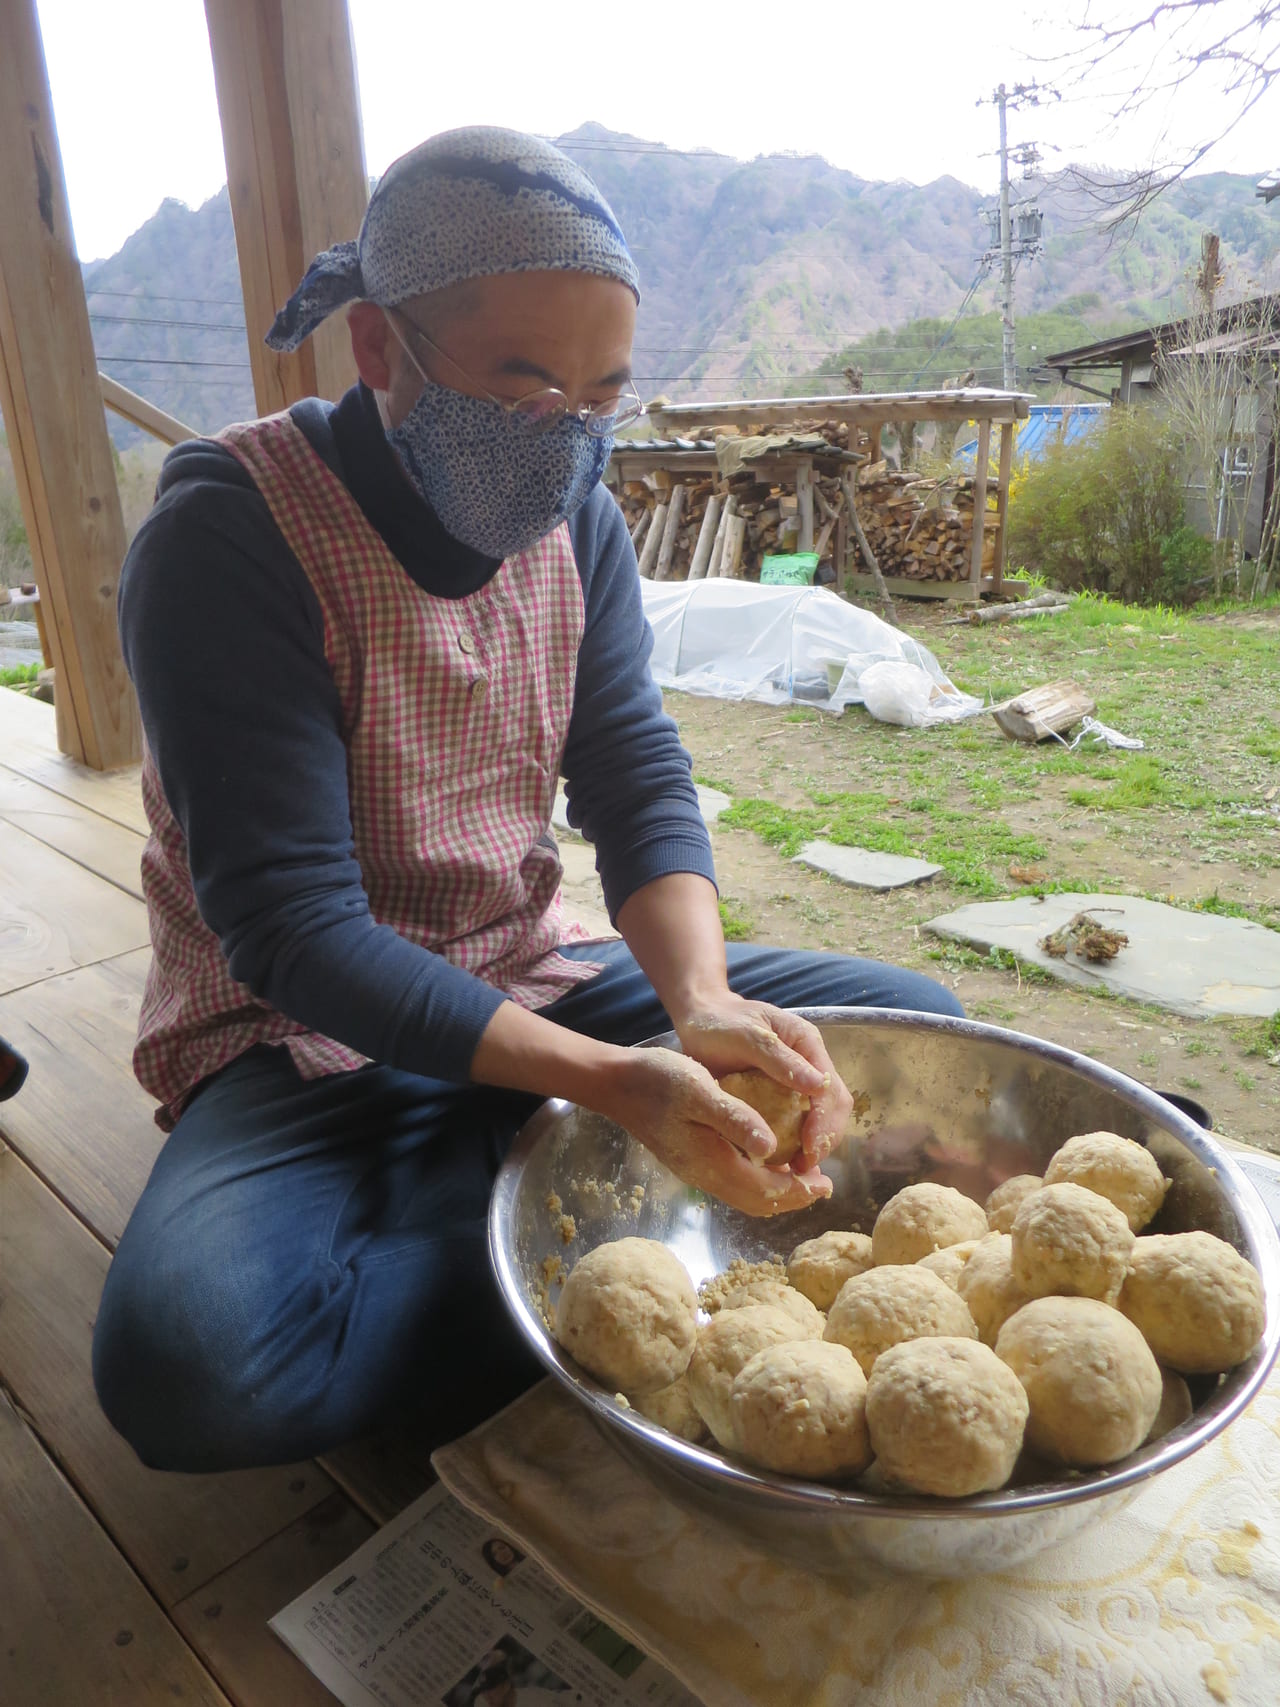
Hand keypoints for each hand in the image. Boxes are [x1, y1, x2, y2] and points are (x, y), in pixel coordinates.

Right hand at [595, 1046, 832, 1217]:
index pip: (765, 1189)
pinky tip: (766, 1158)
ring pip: (744, 1194)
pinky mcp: (688, 1159)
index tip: (825, 1184)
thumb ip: (735, 1119)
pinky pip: (732, 1181)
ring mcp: (694, 1169)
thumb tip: (772, 1146)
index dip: (798, 1190)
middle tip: (822, 1185)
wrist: (615, 1084)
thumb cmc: (657, 1080)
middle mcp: (704, 1174)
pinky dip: (757, 1178)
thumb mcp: (698, 1090)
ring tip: (801, 1175)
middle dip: (792, 1196)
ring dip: (775, 1189)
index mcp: (711, 1161)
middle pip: (756, 1200)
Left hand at [672, 993, 853, 1168]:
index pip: (830, 1089)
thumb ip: (779, 1059)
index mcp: (808, 1045)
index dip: (825, 1122)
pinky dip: (794, 1146)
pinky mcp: (780, 1098)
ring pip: (819, 1120)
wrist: (699, 1021)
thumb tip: (817, 1084)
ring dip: (814, 1147)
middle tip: (804, 1168)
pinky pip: (795, 1124)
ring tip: (796, 1171)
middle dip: (824, 1140)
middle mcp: (809, 1065)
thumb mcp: (747, 1036)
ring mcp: (796, 1083)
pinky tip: (783, 1165)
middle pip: (833, 1108)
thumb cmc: (721, 1022)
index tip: (811, 1148)